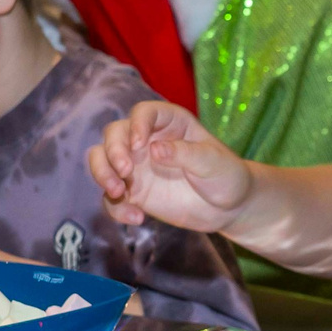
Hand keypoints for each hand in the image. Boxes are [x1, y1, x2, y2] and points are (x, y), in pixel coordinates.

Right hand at [89, 99, 255, 231]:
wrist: (229, 207)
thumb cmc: (226, 176)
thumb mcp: (213, 163)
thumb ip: (185, 153)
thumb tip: (154, 150)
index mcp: (169, 122)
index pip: (143, 113)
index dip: (136, 125)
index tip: (139, 145)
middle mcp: (147, 141)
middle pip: (114, 134)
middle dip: (113, 151)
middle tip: (125, 172)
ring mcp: (137, 166)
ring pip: (102, 161)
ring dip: (102, 174)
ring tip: (118, 192)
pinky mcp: (134, 193)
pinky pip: (111, 197)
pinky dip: (116, 207)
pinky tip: (137, 218)